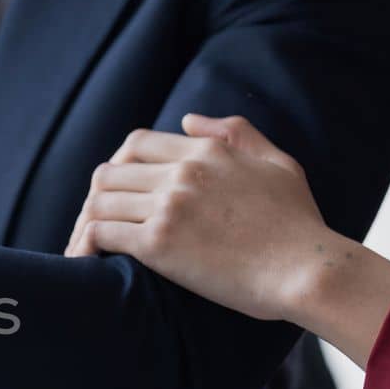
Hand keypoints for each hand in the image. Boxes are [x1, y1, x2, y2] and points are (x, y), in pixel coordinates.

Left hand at [64, 115, 389, 366]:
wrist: (307, 270)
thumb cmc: (299, 225)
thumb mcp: (278, 163)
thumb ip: (236, 133)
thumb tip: (188, 119)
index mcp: (207, 150)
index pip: (138, 144)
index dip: (119, 167)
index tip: (117, 194)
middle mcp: (183, 172)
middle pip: (111, 172)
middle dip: (96, 197)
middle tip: (92, 223)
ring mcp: (169, 206)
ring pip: (100, 201)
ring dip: (84, 223)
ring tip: (82, 245)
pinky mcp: (159, 243)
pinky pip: (102, 233)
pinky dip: (85, 245)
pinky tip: (83, 260)